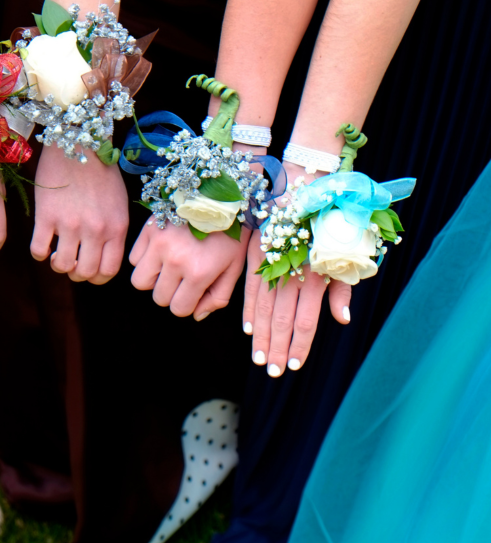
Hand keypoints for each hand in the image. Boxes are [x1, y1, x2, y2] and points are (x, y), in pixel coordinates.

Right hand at [31, 145, 128, 283]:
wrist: (78, 141)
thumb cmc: (99, 169)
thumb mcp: (118, 202)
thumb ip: (113, 229)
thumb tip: (102, 253)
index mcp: (116, 227)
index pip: (108, 270)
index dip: (97, 277)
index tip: (89, 271)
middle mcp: (96, 230)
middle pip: (85, 273)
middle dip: (76, 274)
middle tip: (71, 263)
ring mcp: (70, 224)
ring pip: (62, 266)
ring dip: (57, 265)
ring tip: (56, 254)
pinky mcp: (47, 216)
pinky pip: (39, 250)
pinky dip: (39, 253)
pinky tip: (42, 244)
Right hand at [130, 219, 249, 318]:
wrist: (221, 195)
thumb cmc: (231, 233)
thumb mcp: (234, 268)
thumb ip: (218, 297)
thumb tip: (196, 315)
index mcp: (199, 272)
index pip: (179, 309)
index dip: (186, 304)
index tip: (193, 292)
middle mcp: (176, 260)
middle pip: (158, 298)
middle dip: (170, 293)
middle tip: (181, 278)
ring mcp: (159, 244)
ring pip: (140, 281)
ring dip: (153, 279)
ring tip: (167, 267)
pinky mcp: (148, 230)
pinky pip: (133, 259)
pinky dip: (144, 260)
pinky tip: (160, 251)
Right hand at [242, 162, 351, 376]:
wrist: (308, 183)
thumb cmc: (335, 219)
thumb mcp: (347, 252)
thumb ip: (342, 288)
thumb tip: (342, 319)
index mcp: (316, 273)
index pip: (305, 319)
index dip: (299, 344)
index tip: (293, 364)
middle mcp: (291, 270)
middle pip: (282, 318)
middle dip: (276, 347)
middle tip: (271, 371)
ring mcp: (271, 262)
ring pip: (264, 307)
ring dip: (261, 335)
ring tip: (259, 356)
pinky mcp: (257, 251)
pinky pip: (251, 287)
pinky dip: (250, 309)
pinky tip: (249, 328)